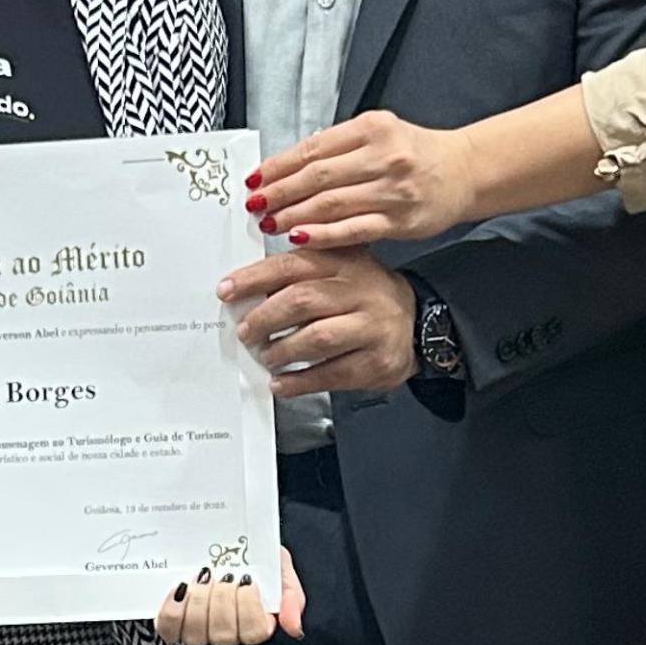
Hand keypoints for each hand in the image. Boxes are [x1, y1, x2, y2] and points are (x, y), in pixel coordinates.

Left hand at [155, 545, 306, 644]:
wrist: (222, 536)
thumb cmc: (254, 554)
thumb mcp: (279, 566)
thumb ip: (291, 596)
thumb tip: (294, 629)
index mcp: (256, 623)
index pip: (254, 633)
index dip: (248, 608)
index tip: (247, 579)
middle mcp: (227, 632)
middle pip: (224, 636)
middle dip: (222, 600)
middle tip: (224, 575)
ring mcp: (199, 630)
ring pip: (196, 635)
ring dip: (198, 603)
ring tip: (201, 578)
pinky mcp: (173, 623)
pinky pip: (169, 629)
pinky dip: (173, 610)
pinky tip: (180, 588)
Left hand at [218, 248, 418, 395]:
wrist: (418, 325)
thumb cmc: (366, 297)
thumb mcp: (341, 268)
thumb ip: (300, 268)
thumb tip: (245, 284)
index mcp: (346, 262)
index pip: (293, 264)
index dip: (254, 278)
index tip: (227, 290)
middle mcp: (362, 291)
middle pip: (302, 300)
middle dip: (264, 318)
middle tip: (246, 330)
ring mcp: (372, 327)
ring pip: (316, 338)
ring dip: (280, 350)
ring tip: (265, 355)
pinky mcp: (377, 362)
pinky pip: (331, 374)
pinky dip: (299, 381)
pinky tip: (281, 382)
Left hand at [248, 110, 474, 246]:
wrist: (465, 170)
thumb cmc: (417, 152)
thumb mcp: (380, 132)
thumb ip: (340, 145)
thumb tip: (290, 163)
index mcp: (372, 128)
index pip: (313, 148)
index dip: (278, 166)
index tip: (255, 179)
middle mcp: (383, 156)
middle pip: (317, 176)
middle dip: (279, 192)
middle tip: (255, 204)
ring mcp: (392, 190)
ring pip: (331, 204)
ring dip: (294, 215)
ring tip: (270, 223)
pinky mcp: (400, 220)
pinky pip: (353, 229)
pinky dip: (323, 235)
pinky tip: (301, 237)